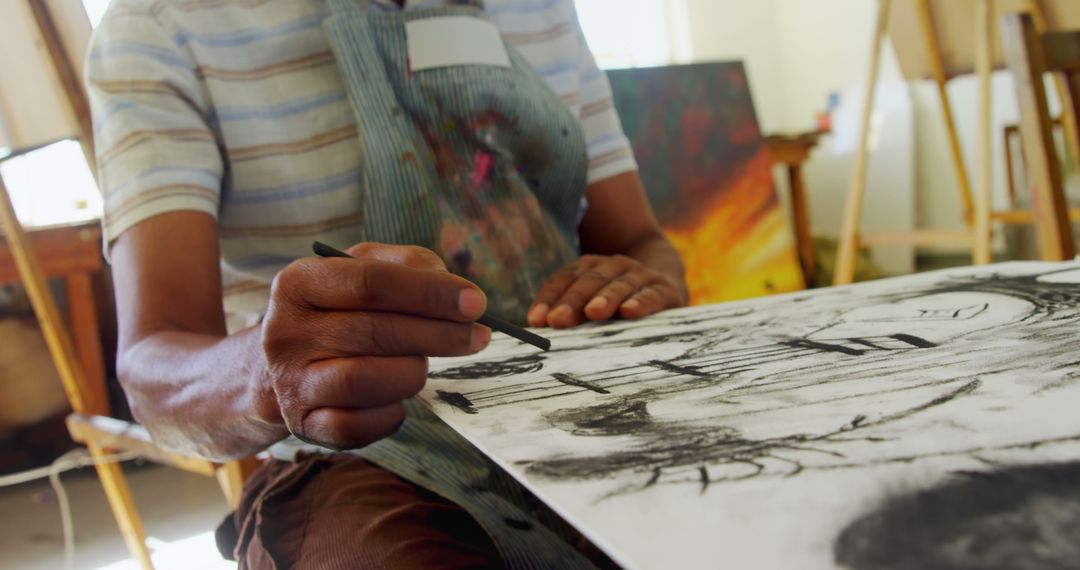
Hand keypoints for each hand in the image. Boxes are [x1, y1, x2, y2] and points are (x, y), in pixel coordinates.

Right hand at [260, 244, 489, 449]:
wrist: (277, 364)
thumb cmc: (337, 309)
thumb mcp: (362, 269)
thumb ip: (408, 265)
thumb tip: (452, 289)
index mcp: (298, 283)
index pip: (372, 283)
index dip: (430, 293)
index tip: (476, 303)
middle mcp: (285, 332)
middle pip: (376, 332)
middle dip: (438, 335)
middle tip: (478, 336)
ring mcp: (291, 382)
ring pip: (368, 381)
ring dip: (412, 372)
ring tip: (422, 363)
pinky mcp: (304, 424)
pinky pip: (360, 425)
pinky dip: (391, 412)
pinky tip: (398, 396)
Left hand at [527, 254, 685, 328]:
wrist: (666, 281)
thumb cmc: (619, 300)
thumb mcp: (594, 302)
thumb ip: (571, 314)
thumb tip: (539, 332)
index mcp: (591, 267)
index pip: (565, 279)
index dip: (549, 298)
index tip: (536, 319)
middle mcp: (614, 266)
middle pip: (590, 280)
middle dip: (572, 300)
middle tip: (558, 320)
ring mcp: (640, 275)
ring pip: (619, 284)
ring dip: (605, 297)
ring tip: (592, 312)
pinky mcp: (665, 289)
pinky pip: (651, 294)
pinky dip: (641, 302)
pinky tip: (630, 311)